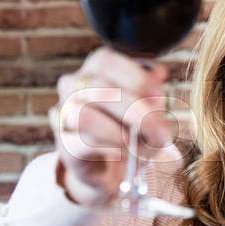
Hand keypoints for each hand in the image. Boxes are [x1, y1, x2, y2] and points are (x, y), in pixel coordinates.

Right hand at [48, 47, 172, 205]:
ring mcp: (63, 115)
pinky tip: (125, 154)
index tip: (159, 95)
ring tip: (141, 145)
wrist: (118, 164)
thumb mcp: (152, 106)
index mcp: (97, 68)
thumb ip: (153, 92)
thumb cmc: (136, 125)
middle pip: (98, 87)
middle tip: (161, 132)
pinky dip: (108, 150)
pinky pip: (81, 145)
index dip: (135, 77)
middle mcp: (73, 86)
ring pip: (83, 116)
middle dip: (136, 111)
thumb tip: (157, 76)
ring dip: (119, 133)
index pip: (106, 61)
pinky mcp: (64, 146)